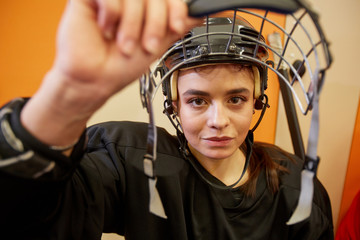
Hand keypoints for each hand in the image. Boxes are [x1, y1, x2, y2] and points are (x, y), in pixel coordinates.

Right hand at [55, 0, 197, 101]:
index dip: (176, 8)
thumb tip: (201, 14)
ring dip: (132, 27)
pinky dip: (112, 16)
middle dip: (155, 24)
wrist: (95, 79)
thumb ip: (177, 25)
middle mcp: (129, 0)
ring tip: (124, 45)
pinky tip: (105, 29)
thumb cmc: (121, 64)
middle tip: (148, 45)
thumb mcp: (158, 43)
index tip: (177, 26)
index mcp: (146, 7)